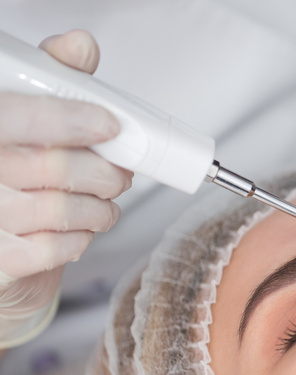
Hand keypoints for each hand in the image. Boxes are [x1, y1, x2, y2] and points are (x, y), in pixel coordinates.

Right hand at [0, 30, 130, 332]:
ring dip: (101, 208)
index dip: (70, 120)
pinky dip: (82, 238)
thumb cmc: (15, 175)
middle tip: (121, 174)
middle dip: (105, 172)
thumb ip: (53, 82)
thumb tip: (80, 45)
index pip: (18, 118)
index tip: (110, 125)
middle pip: (53, 166)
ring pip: (61, 209)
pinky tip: (81, 230)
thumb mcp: (27, 119)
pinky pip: (56, 248)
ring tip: (106, 203)